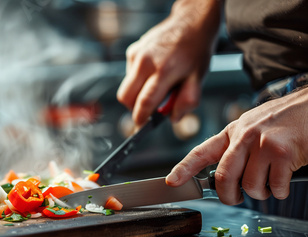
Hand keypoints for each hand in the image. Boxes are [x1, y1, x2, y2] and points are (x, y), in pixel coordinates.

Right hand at [117, 0, 220, 126]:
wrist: (192, 22)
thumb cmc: (196, 51)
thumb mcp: (199, 78)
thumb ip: (187, 102)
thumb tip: (173, 119)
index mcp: (164, 70)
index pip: (144, 101)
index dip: (140, 118)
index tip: (141, 126)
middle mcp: (146, 62)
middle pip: (126, 97)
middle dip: (134, 108)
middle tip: (149, 108)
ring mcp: (137, 55)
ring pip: (126, 87)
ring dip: (138, 93)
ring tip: (157, 85)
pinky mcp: (133, 50)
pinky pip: (129, 74)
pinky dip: (138, 79)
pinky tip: (154, 71)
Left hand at [166, 89, 307, 204]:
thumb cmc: (284, 120)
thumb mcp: (252, 127)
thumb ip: (236, 147)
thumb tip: (224, 177)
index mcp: (232, 131)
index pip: (201, 152)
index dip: (183, 168)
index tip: (172, 182)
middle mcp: (244, 137)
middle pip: (223, 177)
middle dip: (228, 196)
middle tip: (235, 198)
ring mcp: (263, 144)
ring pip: (249, 186)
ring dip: (260, 194)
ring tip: (268, 183)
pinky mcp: (284, 153)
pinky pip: (275, 187)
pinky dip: (280, 191)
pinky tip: (284, 180)